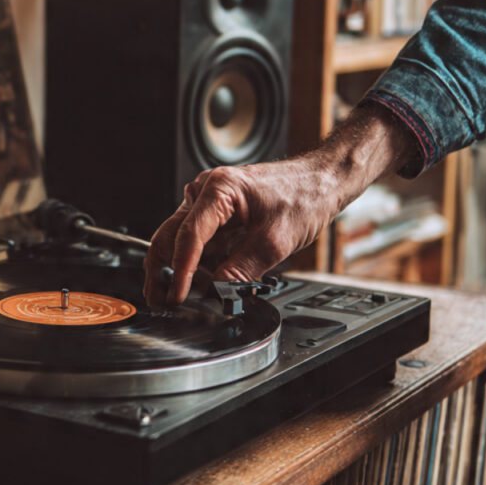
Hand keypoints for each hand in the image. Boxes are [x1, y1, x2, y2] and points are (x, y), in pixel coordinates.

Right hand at [143, 104, 418, 306]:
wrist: (320, 182)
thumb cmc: (303, 196)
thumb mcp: (276, 241)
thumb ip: (243, 269)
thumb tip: (218, 291)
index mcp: (219, 190)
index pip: (189, 235)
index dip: (181, 271)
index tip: (178, 296)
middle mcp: (205, 192)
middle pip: (171, 236)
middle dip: (164, 271)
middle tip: (165, 301)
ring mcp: (207, 203)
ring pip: (179, 240)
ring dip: (181, 269)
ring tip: (185, 297)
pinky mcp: (214, 215)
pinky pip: (196, 242)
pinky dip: (197, 263)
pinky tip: (203, 283)